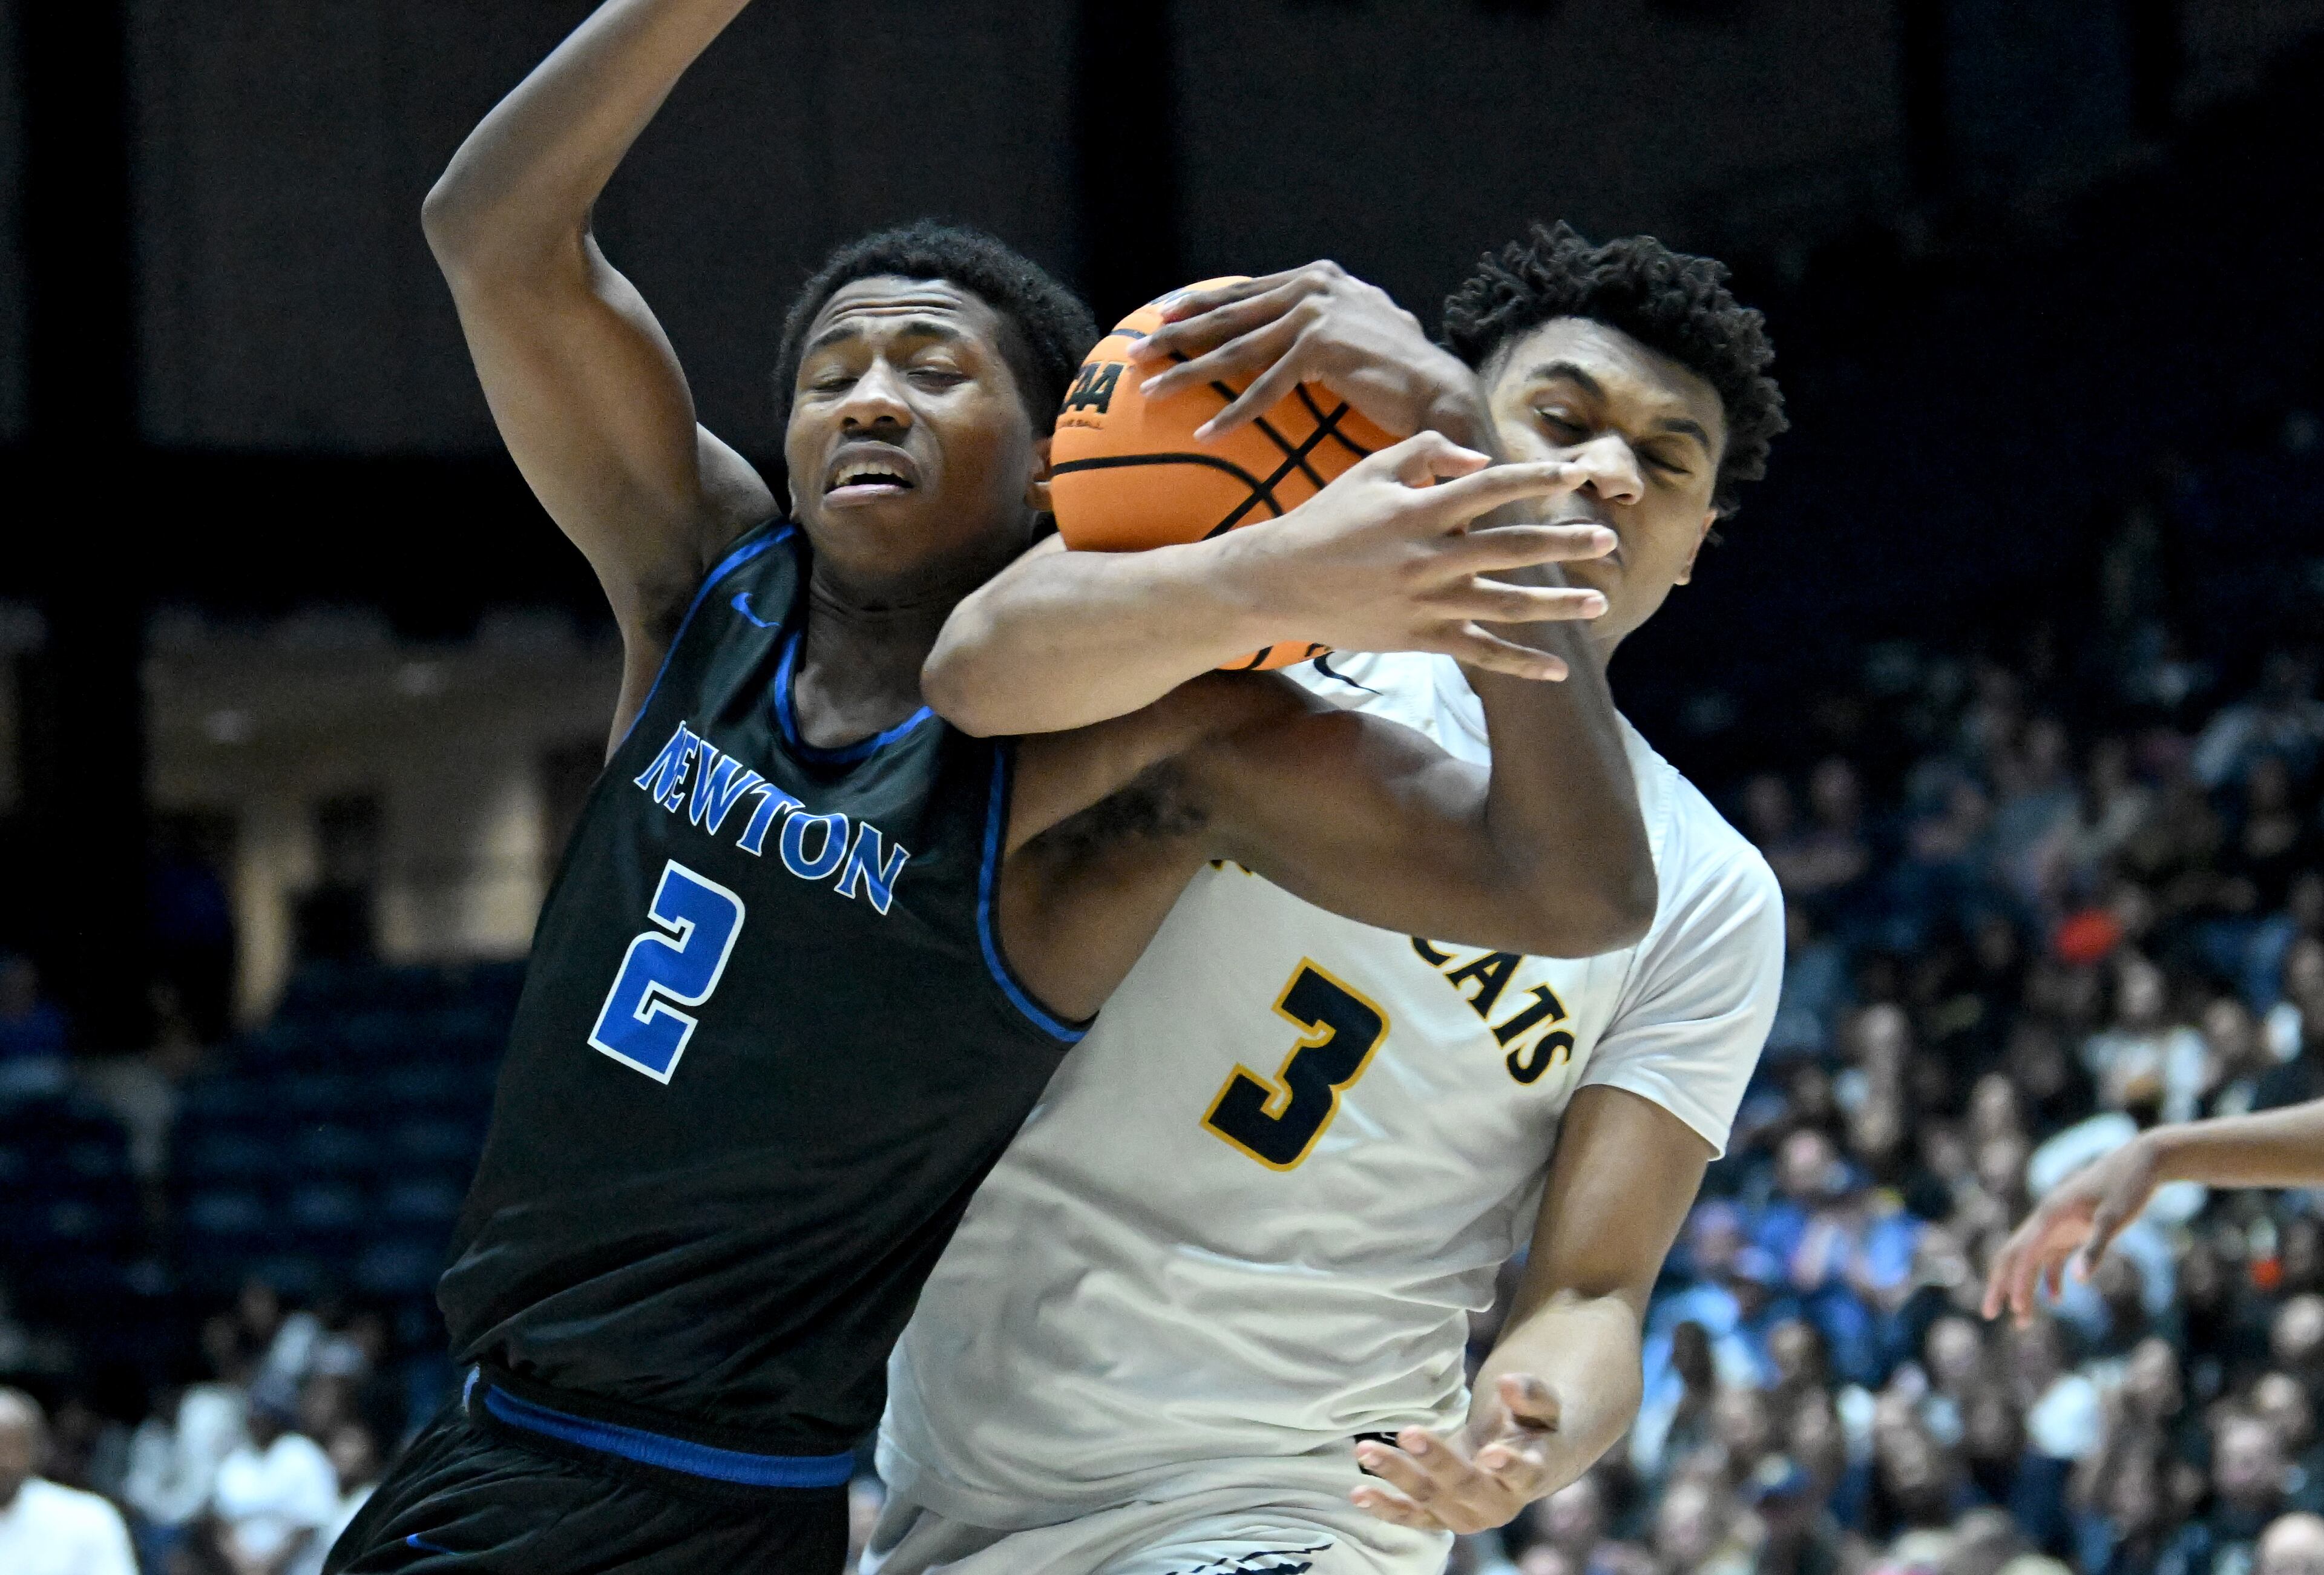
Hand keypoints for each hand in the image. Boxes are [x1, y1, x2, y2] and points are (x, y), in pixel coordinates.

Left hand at [1128, 263, 1480, 442]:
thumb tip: (1284, 330)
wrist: (1438, 389)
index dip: (1200, 303)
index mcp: (1318, 277)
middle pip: (1228, 315)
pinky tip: (1205, 433)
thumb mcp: (1353, 329)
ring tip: (1151, 394)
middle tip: (1135, 353)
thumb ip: (1317, 321)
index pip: (1245, 291)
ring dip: (1188, 375)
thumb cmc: (1396, 371)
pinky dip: (1233, 414)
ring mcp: (1316, 314)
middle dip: (1175, 335)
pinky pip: (1265, 389)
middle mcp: (1314, 286)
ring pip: (1236, 350)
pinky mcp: (1320, 348)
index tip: (1162, 315)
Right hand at [1228, 431, 1612, 679]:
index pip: (1491, 488)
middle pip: (1512, 548)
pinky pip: (1479, 654)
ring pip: (1506, 604)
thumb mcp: (1368, 471)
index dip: (1537, 480)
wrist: (1276, 582)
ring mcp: (1426, 602)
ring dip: (1558, 604)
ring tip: (1601, 599)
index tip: (1577, 476)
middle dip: (1565, 543)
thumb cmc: (1324, 521)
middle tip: (1609, 539)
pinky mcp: (1418, 638)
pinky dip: (1520, 662)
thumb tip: (1482, 459)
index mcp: (1418, 510)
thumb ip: (1425, 453)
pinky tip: (1558, 669)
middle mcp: (1429, 557)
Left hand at [1351, 1374, 1563, 1533]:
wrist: (1524, 1460)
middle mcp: (1499, 1504)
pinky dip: (1385, 1507)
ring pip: (1431, 1501)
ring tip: (1365, 1450)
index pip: (1524, 1475)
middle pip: (1466, 1486)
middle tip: (1408, 1432)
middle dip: (1436, 1461)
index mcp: (1532, 1475)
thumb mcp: (1544, 1407)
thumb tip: (1508, 1382)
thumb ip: (1531, 1395)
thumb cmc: (1533, 1426)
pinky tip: (1358, 1493)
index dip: (1509, 1467)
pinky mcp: (1440, 1517)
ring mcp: (1467, 1515)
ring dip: (1397, 1477)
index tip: (1491, 1453)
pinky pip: (1412, 1517)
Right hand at [1982, 1133, 2162, 1325]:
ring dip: (2023, 1287)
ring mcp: (2057, 1224)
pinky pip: (2051, 1257)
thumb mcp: (2115, 1218)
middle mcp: (2046, 1219)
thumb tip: (2078, 1281)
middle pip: (2012, 1255)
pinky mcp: (2072, 1228)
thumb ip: (2095, 1249)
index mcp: (2049, 1214)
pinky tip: (2055, 1299)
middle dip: (2000, 1285)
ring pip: (2029, 1259)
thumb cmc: (2128, 1188)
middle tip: (1989, 1314)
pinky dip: (2049, 1278)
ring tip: (2022, 1322)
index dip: (2016, 1282)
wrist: (2142, 1161)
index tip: (2016, 1310)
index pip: (2023, 1254)